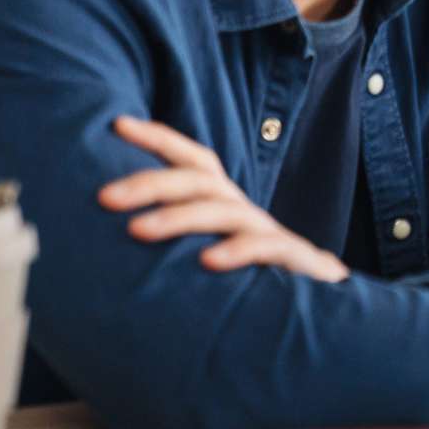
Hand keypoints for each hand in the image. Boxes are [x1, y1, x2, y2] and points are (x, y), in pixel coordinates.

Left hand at [98, 116, 348, 282]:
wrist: (324, 303)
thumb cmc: (252, 276)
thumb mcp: (212, 249)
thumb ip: (177, 238)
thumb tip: (113, 233)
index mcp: (223, 204)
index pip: (193, 160)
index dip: (160, 139)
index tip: (117, 124)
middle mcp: (243, 211)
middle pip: (200, 181)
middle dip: (151, 182)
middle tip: (104, 197)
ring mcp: (268, 233)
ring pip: (224, 211)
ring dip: (179, 217)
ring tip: (136, 230)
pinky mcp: (293, 260)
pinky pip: (266, 248)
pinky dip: (237, 250)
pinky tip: (207, 261)